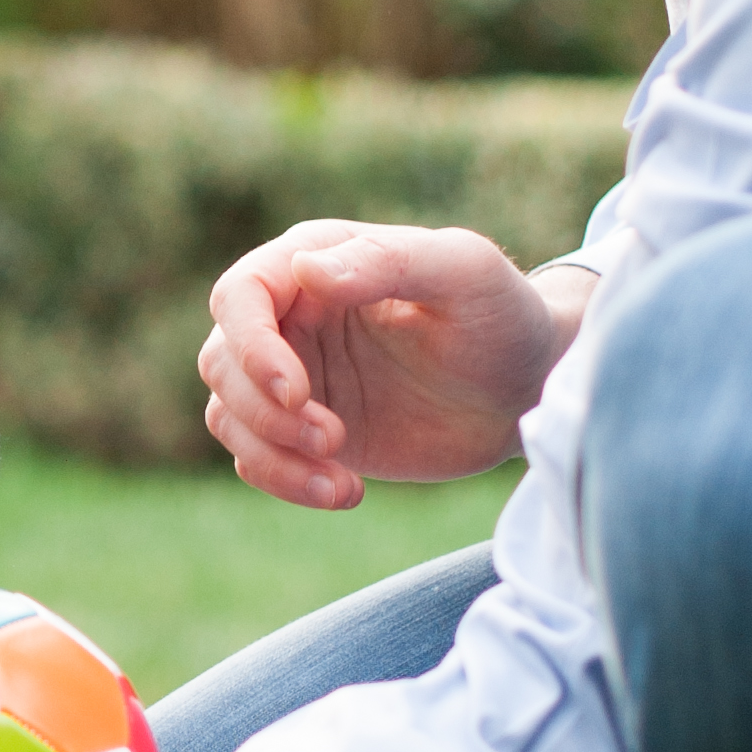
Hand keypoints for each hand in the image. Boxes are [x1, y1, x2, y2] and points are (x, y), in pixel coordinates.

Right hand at [199, 220, 595, 506]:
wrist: (528, 388)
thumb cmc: (501, 314)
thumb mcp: (463, 272)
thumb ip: (389, 259)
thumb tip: (306, 270)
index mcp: (315, 261)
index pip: (239, 296)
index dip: (250, 345)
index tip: (296, 391)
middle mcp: (291, 317)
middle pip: (223, 363)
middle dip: (264, 411)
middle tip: (334, 437)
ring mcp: (295, 377)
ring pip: (228, 416)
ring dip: (271, 455)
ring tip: (341, 482)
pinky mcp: (304, 431)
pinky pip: (259, 460)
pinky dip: (288, 482)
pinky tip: (349, 492)